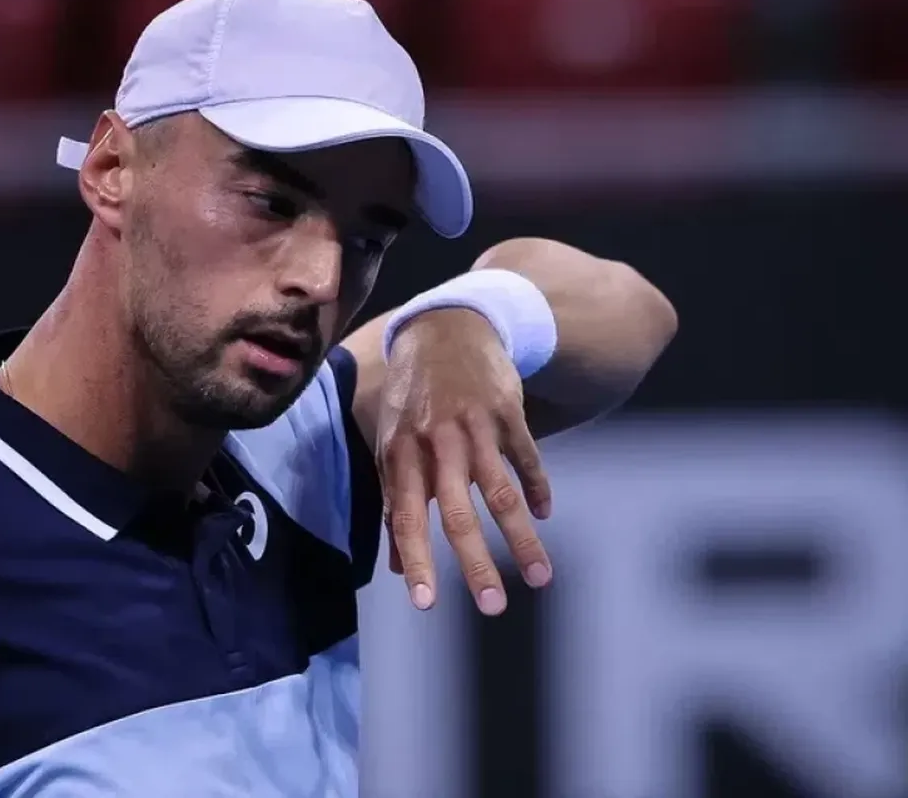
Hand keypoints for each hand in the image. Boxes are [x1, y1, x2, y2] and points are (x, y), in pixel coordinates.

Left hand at [377, 308, 552, 615]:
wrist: (445, 328)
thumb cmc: (413, 400)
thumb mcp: (393, 445)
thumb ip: (395, 505)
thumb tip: (397, 567)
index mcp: (402, 456)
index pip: (406, 518)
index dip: (416, 560)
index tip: (425, 604)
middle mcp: (436, 443)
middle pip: (458, 513)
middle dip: (476, 564)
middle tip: (493, 607)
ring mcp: (474, 427)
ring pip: (501, 493)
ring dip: (523, 539)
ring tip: (541, 577)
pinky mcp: (508, 412)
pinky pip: (527, 458)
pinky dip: (538, 488)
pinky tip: (544, 514)